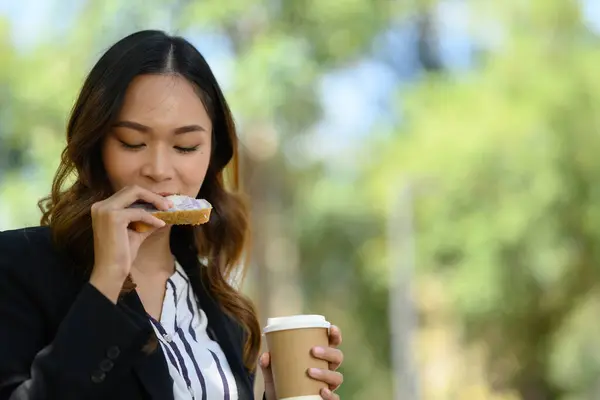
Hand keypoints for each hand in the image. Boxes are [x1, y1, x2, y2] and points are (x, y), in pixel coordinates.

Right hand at [89, 185, 170, 301]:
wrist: (110, 271)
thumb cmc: (121, 254)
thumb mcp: (136, 232)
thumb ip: (146, 220)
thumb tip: (164, 212)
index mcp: (103, 208)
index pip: (128, 194)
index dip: (147, 196)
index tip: (163, 202)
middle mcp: (101, 205)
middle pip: (131, 189)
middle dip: (152, 195)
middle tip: (168, 204)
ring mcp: (105, 210)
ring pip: (135, 193)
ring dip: (154, 200)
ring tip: (168, 209)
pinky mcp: (113, 217)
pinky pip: (139, 212)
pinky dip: (151, 217)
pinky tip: (160, 225)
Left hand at [260, 325, 343, 399]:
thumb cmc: (282, 381)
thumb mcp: (274, 372)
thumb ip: (268, 363)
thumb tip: (265, 356)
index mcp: (319, 357)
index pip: (333, 343)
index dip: (335, 334)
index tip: (331, 328)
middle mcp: (327, 369)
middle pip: (337, 357)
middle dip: (328, 352)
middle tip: (313, 350)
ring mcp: (328, 385)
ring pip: (337, 377)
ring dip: (326, 373)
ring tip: (310, 371)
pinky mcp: (326, 399)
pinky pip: (335, 398)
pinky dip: (330, 395)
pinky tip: (322, 391)